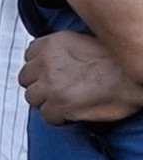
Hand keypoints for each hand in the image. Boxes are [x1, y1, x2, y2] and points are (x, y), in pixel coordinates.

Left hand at [25, 27, 142, 126]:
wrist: (138, 78)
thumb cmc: (122, 64)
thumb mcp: (86, 42)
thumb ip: (65, 50)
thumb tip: (60, 61)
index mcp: (54, 44)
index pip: (30, 56)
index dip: (40, 67)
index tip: (48, 73)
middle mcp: (48, 62)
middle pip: (27, 78)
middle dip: (39, 85)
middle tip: (56, 90)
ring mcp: (50, 85)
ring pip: (33, 98)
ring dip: (46, 102)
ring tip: (64, 103)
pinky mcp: (58, 105)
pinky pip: (47, 116)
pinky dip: (58, 117)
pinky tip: (71, 114)